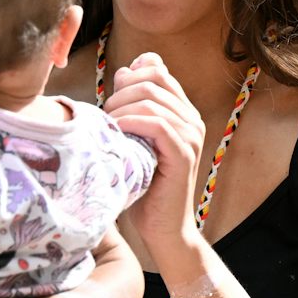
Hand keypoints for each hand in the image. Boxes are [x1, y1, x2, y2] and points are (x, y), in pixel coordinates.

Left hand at [104, 53, 208, 261]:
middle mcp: (192, 119)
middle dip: (121, 91)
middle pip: (154, 80)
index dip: (132, 72)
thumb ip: (133, 107)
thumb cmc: (145, 186)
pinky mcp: (183, 154)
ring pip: (152, 100)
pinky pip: (156, 124)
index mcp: (183, 112)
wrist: (163, 227)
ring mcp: (191, 136)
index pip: (159, 70)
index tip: (113, 93)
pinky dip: (131, 124)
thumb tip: (123, 71)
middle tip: (105, 114)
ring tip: (107, 126)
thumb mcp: (136, 139)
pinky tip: (117, 134)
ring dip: (121, 108)